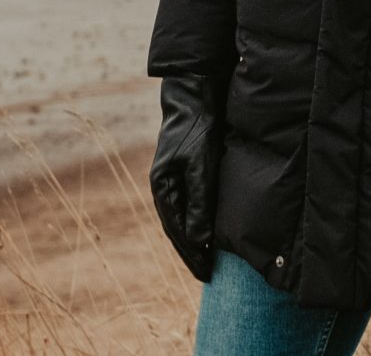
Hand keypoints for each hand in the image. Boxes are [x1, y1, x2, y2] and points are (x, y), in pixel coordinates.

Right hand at [149, 71, 222, 282]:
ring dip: (191, 240)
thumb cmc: (197, 128)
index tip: (206, 273)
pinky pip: (185, 206)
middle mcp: (163, 186)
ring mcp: (170, 179)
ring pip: (180, 219)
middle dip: (191, 252)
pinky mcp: (181, 171)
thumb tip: (199, 238)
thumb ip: (199, 201)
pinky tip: (204, 230)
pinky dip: (194, 222)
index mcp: (163, 187)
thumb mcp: (201, 165)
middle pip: (176, 229)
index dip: (192, 253)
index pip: (177, 231)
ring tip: (206, 260)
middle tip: (207, 275)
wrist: (193, 95)